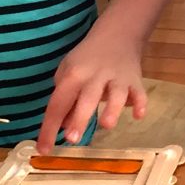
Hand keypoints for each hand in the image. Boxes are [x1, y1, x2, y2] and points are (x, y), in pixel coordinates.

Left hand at [37, 27, 146, 153]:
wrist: (117, 35)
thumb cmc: (87, 59)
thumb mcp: (68, 72)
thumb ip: (65, 99)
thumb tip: (63, 126)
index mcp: (74, 74)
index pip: (58, 103)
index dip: (49, 127)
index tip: (43, 150)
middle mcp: (95, 76)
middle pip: (87, 98)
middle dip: (79, 118)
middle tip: (72, 140)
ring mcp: (117, 78)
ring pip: (115, 94)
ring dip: (111, 109)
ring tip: (106, 125)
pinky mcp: (135, 80)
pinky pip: (139, 92)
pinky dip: (140, 103)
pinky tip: (138, 114)